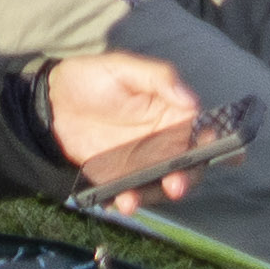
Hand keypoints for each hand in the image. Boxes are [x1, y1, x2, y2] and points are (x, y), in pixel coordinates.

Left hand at [38, 52, 237, 203]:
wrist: (51, 102)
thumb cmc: (91, 78)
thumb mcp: (121, 67)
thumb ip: (157, 78)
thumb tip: (191, 100)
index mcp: (172, 115)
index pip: (204, 134)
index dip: (218, 145)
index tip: (218, 153)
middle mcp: (164, 143)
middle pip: (188, 167)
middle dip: (186, 179)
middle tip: (174, 184)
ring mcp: (143, 163)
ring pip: (160, 185)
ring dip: (153, 196)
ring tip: (132, 198)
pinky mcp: (120, 177)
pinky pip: (132, 193)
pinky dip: (129, 200)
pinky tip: (120, 200)